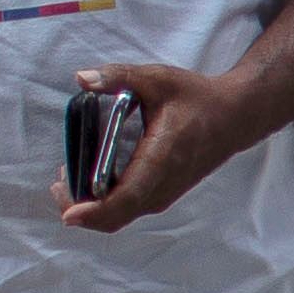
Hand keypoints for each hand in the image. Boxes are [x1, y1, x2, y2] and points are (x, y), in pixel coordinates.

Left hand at [52, 57, 262, 229]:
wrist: (235, 117)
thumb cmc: (197, 99)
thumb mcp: (158, 79)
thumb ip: (118, 76)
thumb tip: (82, 78)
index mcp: (162, 159)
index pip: (127, 198)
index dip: (95, 211)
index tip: (70, 213)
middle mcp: (163, 184)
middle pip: (117, 216)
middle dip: (81, 209)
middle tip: (58, 182)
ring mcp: (164, 193)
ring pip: (121, 216)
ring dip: (91, 206)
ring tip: (68, 178)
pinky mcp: (163, 193)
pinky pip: (129, 209)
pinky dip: (105, 203)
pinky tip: (92, 179)